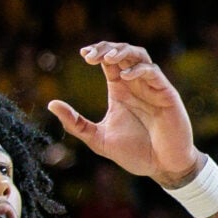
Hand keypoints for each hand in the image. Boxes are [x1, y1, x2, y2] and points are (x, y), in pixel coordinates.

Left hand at [48, 42, 201, 187]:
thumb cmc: (136, 154)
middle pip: (122, 52)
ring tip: (107, 58)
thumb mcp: (98, 140)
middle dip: (106, 49)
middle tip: (90, 56)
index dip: (97, 52)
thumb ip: (76, 123)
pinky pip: (153, 72)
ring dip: (123, 52)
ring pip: (139, 55)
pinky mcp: (167, 94)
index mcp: (120, 91)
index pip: (108, 61)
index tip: (83, 54)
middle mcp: (136, 84)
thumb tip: (51, 104)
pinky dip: (139, 70)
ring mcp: (152, 88)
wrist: (164, 168)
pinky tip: (126, 76)